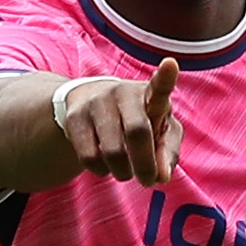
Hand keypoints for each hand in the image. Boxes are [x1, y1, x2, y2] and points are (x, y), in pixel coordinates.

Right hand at [61, 56, 182, 184]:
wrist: (90, 102)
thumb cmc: (137, 120)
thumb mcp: (159, 131)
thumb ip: (167, 152)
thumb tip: (162, 177)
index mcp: (149, 94)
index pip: (159, 86)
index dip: (166, 77)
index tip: (171, 64)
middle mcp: (123, 93)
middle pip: (137, 132)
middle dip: (145, 164)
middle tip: (148, 181)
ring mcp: (96, 103)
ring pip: (112, 151)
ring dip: (123, 172)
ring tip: (125, 171)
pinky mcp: (75, 117)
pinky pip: (90, 157)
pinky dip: (101, 171)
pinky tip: (104, 164)